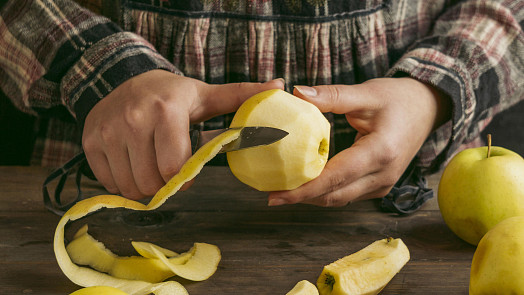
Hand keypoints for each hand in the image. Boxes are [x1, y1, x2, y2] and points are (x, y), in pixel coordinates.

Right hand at [83, 70, 283, 199]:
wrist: (124, 78)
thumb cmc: (171, 93)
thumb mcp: (206, 94)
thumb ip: (242, 95)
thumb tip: (279, 86)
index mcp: (166, 111)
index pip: (174, 167)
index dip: (184, 179)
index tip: (188, 173)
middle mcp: (132, 120)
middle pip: (152, 182)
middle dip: (165, 185)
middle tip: (170, 170)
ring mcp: (108, 132)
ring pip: (130, 187)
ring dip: (145, 185)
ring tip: (152, 165)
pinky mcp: (90, 142)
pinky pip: (109, 183)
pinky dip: (123, 182)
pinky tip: (133, 162)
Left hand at [268, 77, 449, 206]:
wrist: (428, 108)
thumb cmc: (398, 98)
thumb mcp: (366, 92)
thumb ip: (331, 96)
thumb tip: (297, 93)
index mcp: (380, 152)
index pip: (335, 178)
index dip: (304, 189)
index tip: (276, 195)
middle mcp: (384, 175)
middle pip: (334, 195)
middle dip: (301, 198)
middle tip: (271, 195)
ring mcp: (384, 184)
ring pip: (340, 199)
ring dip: (312, 197)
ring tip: (283, 191)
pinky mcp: (380, 185)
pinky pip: (348, 194)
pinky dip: (326, 192)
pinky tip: (306, 183)